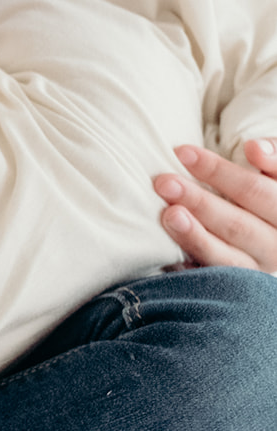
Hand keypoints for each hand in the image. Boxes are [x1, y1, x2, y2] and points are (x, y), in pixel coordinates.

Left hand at [154, 139, 276, 272]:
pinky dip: (193, 266)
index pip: (255, 190)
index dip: (219, 172)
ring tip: (169, 215)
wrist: (267, 225)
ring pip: (228, 256)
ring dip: (194, 236)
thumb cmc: (265, 185)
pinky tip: (170, 256)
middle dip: (199, 202)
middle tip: (164, 183)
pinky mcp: (239, 282)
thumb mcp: (275, 169)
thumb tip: (254, 148)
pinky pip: (214, 278)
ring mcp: (260, 265)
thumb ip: (273, 155)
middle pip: (239, 224)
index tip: (183, 153)